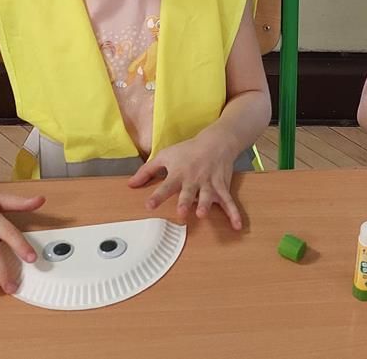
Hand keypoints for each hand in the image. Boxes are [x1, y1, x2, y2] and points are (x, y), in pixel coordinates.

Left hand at [128, 130, 243, 229]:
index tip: (149, 205)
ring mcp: (209, 183)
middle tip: (181, 212)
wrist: (217, 142)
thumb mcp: (165, 156)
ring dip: (205, 204)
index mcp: (179, 173)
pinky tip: (236, 225)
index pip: (166, 186)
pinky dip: (234, 213)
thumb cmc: (188, 150)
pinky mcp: (222, 187)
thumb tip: (130, 184)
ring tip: (201, 214)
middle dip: (185, 202)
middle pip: (188, 192)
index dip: (158, 196)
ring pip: (208, 195)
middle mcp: (194, 179)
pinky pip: (229, 201)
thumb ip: (147, 171)